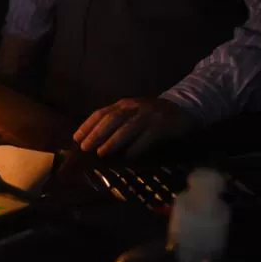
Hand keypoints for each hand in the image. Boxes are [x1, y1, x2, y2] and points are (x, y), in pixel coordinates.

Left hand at [73, 98, 196, 157]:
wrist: (184, 107)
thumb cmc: (152, 114)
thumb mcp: (132, 113)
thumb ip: (116, 122)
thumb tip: (94, 140)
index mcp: (124, 104)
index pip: (101, 113)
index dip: (87, 125)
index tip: (76, 138)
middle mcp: (134, 107)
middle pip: (111, 119)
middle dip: (96, 133)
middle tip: (85, 148)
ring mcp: (149, 115)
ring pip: (127, 127)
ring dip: (113, 141)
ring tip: (101, 153)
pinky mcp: (163, 124)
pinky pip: (148, 136)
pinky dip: (137, 146)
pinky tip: (129, 156)